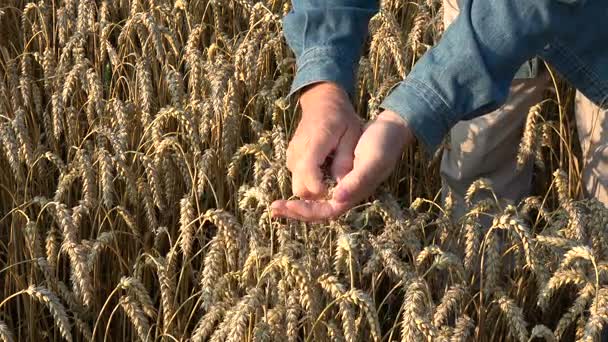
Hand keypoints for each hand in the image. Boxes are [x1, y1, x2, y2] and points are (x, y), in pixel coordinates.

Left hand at [272, 109, 414, 221]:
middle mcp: (347, 193)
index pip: (326, 212)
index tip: (287, 206)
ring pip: (316, 202)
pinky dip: (304, 191)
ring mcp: (343, 185)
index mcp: (354, 193)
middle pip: (318, 211)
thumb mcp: (372, 161)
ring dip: (298, 205)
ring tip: (277, 205)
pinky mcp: (339, 176)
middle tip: (274, 208)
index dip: (306, 212)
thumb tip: (336, 199)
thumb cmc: (382, 144)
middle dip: (296, 211)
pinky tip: (292, 189)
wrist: (391, 129)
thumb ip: (356, 181)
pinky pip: (318, 189)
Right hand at [285, 82, 362, 197]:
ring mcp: (291, 156)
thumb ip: (345, 159)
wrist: (322, 102)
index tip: (336, 192)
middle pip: (300, 189)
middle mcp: (297, 152)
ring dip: (313, 191)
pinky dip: (309, 183)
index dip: (321, 191)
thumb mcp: (351, 134)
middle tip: (336, 192)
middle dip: (317, 197)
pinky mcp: (291, 158)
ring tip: (332, 182)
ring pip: (298, 186)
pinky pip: (297, 178)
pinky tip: (324, 175)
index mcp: (313, 144)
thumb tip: (342, 184)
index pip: (308, 177)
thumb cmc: (341, 118)